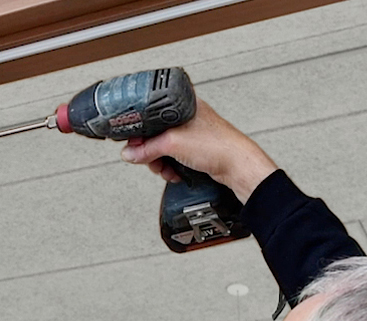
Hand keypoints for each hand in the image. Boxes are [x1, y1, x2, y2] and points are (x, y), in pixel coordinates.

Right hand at [120, 98, 278, 203]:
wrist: (236, 164)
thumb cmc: (217, 144)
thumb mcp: (173, 144)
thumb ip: (147, 149)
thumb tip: (130, 153)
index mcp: (181, 103)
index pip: (149, 113)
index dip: (139, 130)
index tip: (133, 143)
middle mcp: (186, 116)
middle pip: (154, 133)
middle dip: (150, 151)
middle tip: (149, 159)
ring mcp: (191, 133)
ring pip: (163, 147)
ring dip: (160, 162)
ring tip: (165, 168)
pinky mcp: (195, 148)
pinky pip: (174, 156)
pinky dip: (171, 166)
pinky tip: (175, 172)